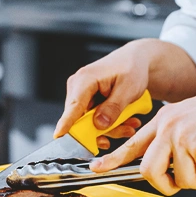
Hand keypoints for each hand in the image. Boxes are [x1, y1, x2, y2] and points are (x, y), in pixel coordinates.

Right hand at [54, 38, 195, 139]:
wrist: (135, 61)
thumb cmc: (132, 68)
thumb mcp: (129, 88)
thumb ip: (113, 107)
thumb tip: (99, 124)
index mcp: (85, 80)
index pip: (73, 106)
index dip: (66, 123)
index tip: (59, 135)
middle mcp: (77, 87)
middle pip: (81, 120)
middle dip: (103, 130)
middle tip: (126, 130)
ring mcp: (80, 96)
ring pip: (89, 123)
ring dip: (111, 128)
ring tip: (130, 124)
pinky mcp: (86, 102)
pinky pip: (93, 120)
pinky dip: (110, 124)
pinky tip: (125, 120)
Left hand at [90, 91, 195, 194]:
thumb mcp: (189, 119)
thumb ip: (172, 140)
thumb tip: (166, 168)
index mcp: (164, 121)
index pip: (132, 144)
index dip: (112, 159)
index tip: (97, 167)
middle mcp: (168, 127)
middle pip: (148, 171)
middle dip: (165, 184)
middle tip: (180, 180)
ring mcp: (183, 135)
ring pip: (182, 180)